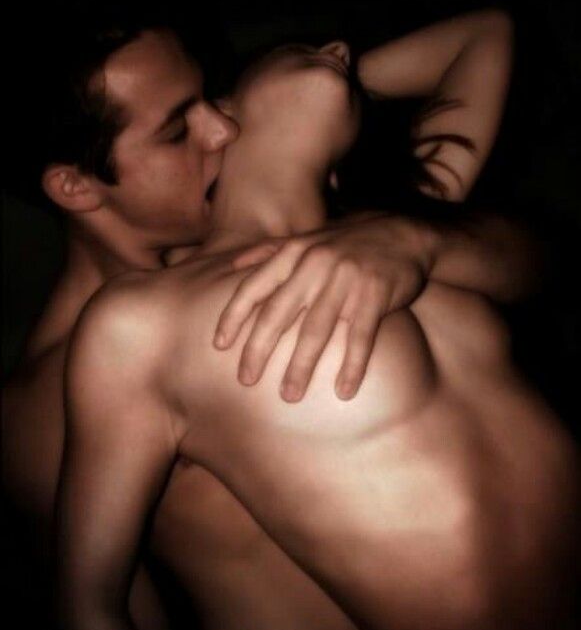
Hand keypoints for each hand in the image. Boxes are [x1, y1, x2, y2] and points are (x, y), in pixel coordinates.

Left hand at [214, 214, 435, 401]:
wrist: (404, 234)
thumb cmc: (347, 243)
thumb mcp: (307, 239)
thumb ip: (270, 251)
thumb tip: (233, 265)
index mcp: (293, 252)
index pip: (254, 287)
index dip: (233, 317)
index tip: (219, 346)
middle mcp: (315, 264)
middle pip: (278, 313)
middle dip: (259, 350)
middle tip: (245, 380)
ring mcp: (346, 279)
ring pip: (316, 330)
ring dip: (301, 366)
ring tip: (289, 395)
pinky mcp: (376, 293)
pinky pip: (361, 337)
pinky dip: (352, 366)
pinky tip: (343, 392)